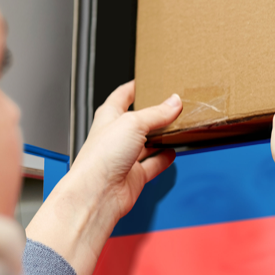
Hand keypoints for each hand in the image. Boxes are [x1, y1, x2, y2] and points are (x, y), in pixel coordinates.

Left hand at [26, 81, 180, 274]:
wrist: (97, 194)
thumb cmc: (100, 158)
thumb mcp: (133, 124)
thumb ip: (156, 113)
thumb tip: (173, 102)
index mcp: (109, 117)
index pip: (122, 96)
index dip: (134, 87)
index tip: (148, 80)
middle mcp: (116, 136)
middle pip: (138, 120)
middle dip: (154, 113)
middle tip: (171, 105)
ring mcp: (125, 157)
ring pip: (147, 143)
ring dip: (161, 136)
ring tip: (177, 127)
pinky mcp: (134, 176)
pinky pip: (152, 165)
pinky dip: (163, 159)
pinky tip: (172, 152)